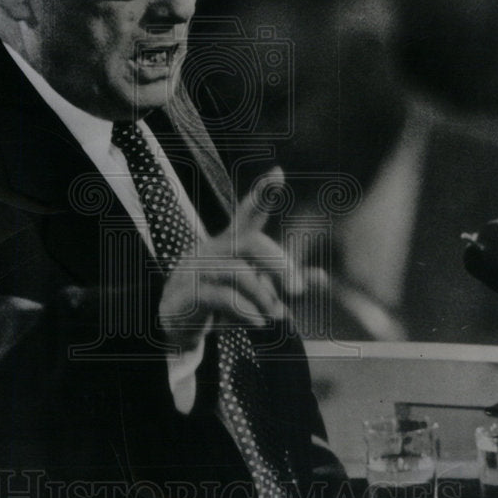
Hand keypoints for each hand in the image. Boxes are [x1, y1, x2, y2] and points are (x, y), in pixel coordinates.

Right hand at [158, 167, 320, 347]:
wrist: (176, 324)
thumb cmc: (221, 302)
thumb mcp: (258, 294)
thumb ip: (285, 285)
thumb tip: (322, 277)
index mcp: (232, 244)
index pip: (248, 213)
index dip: (263, 193)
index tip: (278, 173)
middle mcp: (215, 249)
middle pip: (251, 243)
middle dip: (279, 265)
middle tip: (297, 291)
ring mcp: (198, 269)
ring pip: (238, 273)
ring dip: (263, 296)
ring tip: (275, 316)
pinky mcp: (188, 292)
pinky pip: (222, 296)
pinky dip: (246, 311)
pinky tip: (259, 323)